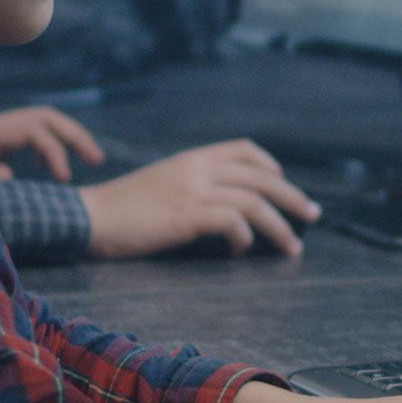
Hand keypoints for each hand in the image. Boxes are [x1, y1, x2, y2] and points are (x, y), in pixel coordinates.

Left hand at [0, 107, 102, 180]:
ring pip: (42, 123)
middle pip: (44, 117)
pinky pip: (32, 136)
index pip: (33, 128)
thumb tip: (10, 172)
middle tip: (97, 160)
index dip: (54, 150)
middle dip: (74, 135)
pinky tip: (58, 170)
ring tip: (92, 161)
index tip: (65, 180)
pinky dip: (52, 147)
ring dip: (69, 137)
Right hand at [78, 139, 318, 258]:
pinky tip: (241, 253)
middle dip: (292, 197)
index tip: (283, 184)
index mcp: (192, 159)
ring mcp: (192, 190)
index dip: (270, 166)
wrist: (88, 216)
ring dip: (280, 226)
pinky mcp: (186, 215)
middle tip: (313, 216)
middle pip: (261, 178)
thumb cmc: (121, 209)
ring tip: (293, 247)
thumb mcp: (160, 184)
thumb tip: (221, 207)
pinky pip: (232, 222)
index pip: (243, 149)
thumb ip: (190, 186)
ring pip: (254, 202)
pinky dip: (245, 238)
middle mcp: (197, 169)